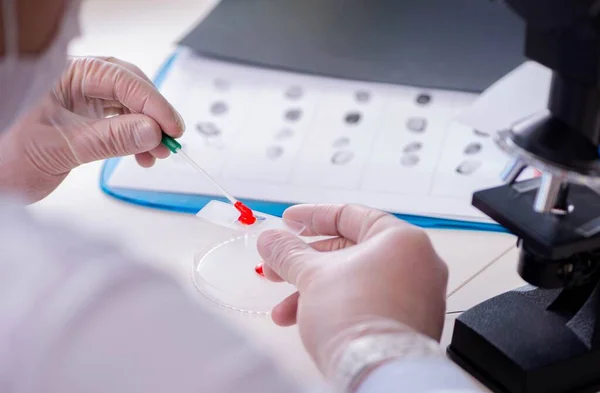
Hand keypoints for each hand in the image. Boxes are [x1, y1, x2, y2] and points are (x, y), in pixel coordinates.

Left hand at [0, 57, 183, 201]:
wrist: (1, 178)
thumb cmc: (14, 157)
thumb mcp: (65, 147)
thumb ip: (110, 138)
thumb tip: (151, 131)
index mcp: (68, 76)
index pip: (122, 81)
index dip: (152, 103)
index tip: (171, 127)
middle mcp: (81, 84)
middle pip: (133, 89)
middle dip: (155, 114)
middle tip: (170, 139)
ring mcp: (88, 101)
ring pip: (134, 106)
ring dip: (151, 129)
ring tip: (157, 152)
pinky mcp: (94, 120)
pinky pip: (127, 123)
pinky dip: (141, 139)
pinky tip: (144, 155)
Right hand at [257, 204, 447, 376]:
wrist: (380, 371)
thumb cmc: (353, 315)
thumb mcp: (312, 276)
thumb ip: (288, 252)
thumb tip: (270, 238)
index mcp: (401, 239)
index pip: (350, 215)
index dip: (312, 217)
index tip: (287, 222)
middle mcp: (418, 263)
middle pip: (350, 252)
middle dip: (306, 264)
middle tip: (276, 269)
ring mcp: (418, 296)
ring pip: (356, 282)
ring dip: (315, 292)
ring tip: (282, 312)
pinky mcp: (412, 324)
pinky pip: (369, 304)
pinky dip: (339, 307)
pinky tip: (307, 322)